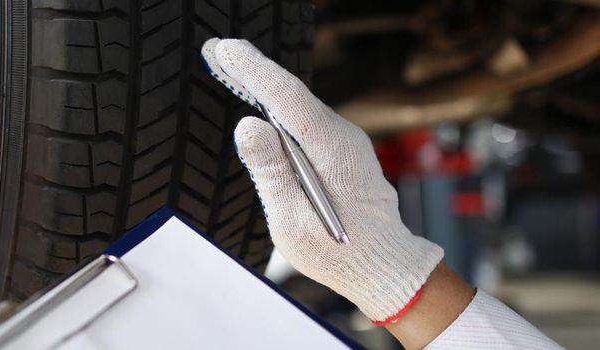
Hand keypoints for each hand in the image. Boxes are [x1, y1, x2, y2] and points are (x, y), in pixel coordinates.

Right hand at [201, 38, 443, 323]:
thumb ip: (270, 171)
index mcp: (332, 149)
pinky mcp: (340, 149)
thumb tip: (248, 126)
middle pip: (293, 94)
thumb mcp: (292, 219)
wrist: (383, 264)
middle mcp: (342, 136)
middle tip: (216, 51)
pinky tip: (259, 100)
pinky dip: (279, 106)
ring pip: (299, 105)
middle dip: (253, 70)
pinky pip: (305, 119)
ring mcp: (344, 140)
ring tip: (229, 66)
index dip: (254, 70)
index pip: (287, 97)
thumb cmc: (339, 250)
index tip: (225, 50)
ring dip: (264, 86)